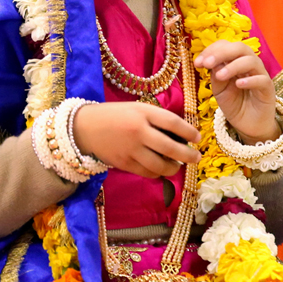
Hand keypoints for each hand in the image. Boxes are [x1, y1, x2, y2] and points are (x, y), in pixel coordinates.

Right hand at [72, 101, 199, 177]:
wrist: (84, 128)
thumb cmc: (115, 115)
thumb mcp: (137, 108)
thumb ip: (156, 118)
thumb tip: (180, 134)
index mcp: (143, 113)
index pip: (173, 123)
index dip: (189, 131)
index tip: (198, 137)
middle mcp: (138, 132)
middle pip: (170, 148)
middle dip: (188, 155)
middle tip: (197, 157)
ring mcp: (131, 150)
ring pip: (160, 165)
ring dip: (174, 167)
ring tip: (179, 165)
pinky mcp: (124, 164)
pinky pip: (147, 173)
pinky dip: (158, 173)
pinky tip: (162, 170)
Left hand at [195, 40, 277, 143]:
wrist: (249, 125)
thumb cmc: (235, 104)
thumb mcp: (219, 90)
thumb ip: (216, 75)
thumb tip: (210, 62)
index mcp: (236, 61)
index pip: (226, 46)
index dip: (211, 50)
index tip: (197, 63)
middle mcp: (249, 64)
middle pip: (240, 48)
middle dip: (221, 53)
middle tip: (207, 63)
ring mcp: (260, 75)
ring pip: (251, 61)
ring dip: (233, 66)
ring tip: (220, 76)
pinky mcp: (268, 89)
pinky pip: (261, 79)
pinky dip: (249, 80)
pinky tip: (238, 84)